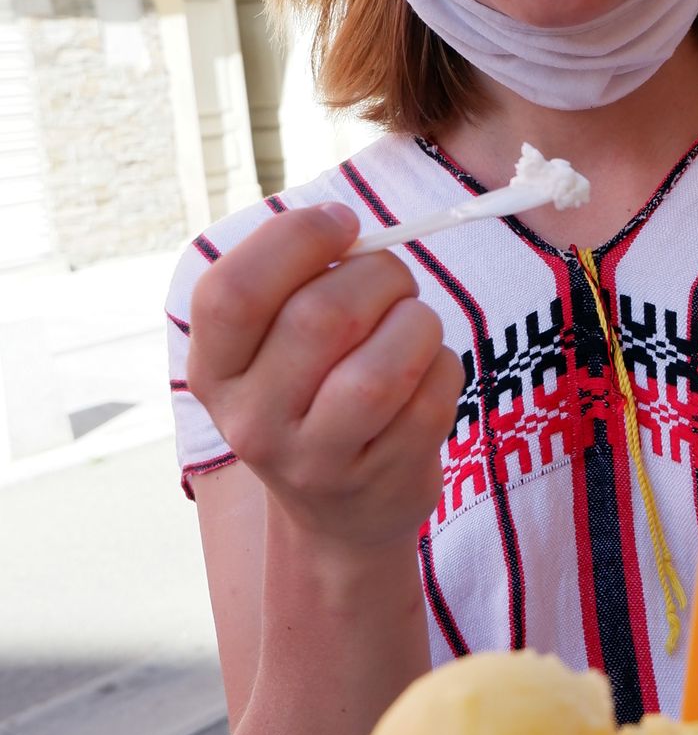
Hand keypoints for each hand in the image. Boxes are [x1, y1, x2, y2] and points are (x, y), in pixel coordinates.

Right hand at [186, 206, 462, 549]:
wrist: (341, 511)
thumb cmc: (315, 392)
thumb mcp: (276, 344)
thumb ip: (295, 280)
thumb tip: (345, 224)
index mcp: (216, 369)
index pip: (231, 293)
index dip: (295, 239)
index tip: (342, 223)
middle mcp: (252, 421)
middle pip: (321, 317)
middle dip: (379, 276)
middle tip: (392, 282)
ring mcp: (317, 460)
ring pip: (383, 367)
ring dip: (417, 323)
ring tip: (414, 325)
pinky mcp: (382, 480)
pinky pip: (431, 397)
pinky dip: (444, 366)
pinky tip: (428, 371)